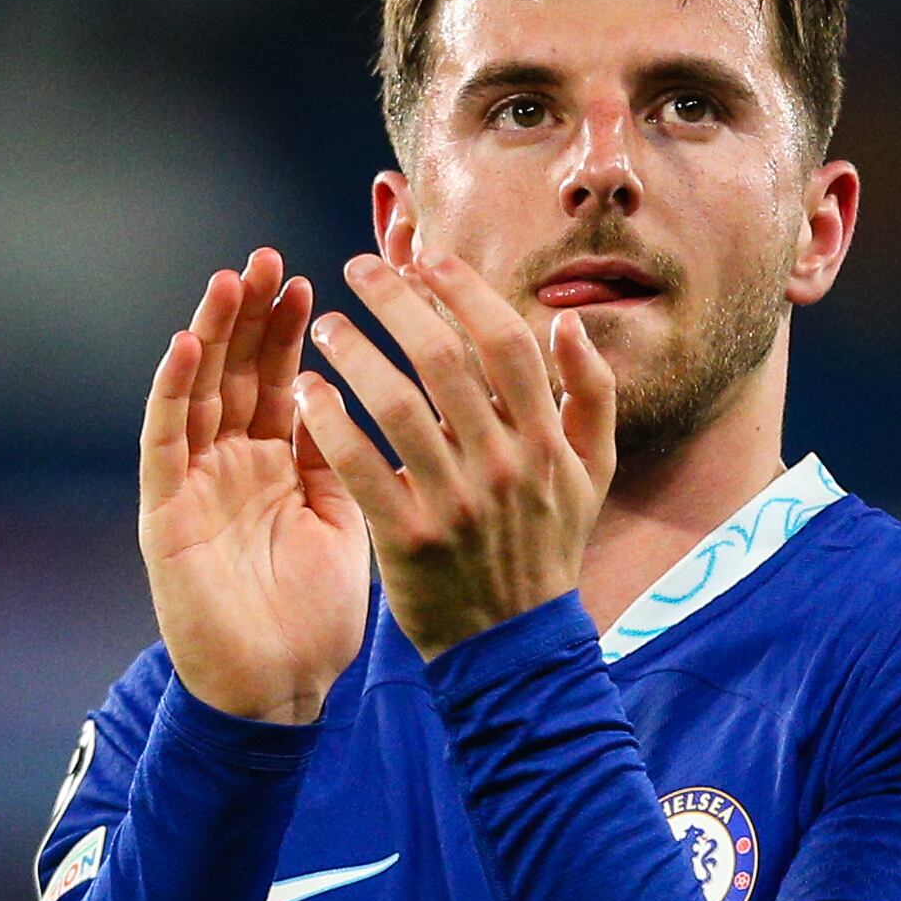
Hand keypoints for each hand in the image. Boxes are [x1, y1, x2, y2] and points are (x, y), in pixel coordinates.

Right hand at [139, 249, 369, 723]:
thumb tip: (387, 398)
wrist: (277, 693)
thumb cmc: (316, 617)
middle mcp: (231, 464)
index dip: (296, 331)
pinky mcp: (163, 512)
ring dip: (211, 334)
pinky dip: (170, 391)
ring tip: (231, 280)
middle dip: (253, 315)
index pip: (283, 380)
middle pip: (238, 373)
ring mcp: (194, 483)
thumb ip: (348, 460)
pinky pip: (164, 441)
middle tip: (271, 258)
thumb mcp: (346, 521)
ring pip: (197, 391)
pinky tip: (183, 346)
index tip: (323, 279)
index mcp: (278, 465)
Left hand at [295, 253, 618, 659]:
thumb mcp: (594, 470)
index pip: (504, 342)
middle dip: (394, 301)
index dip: (464, 291)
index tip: (426, 259)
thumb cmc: (549, 545)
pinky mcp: (408, 538)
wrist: (515, 641)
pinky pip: (358, 465)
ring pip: (393, 404)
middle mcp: (502, 463)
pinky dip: (328, 421)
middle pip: (442, 359)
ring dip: (352, 352)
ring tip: (326, 327)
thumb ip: (592, 393)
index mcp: (546, 439)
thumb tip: (567, 322)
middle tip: (359, 269)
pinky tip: (306, 392)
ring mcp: (454, 501)